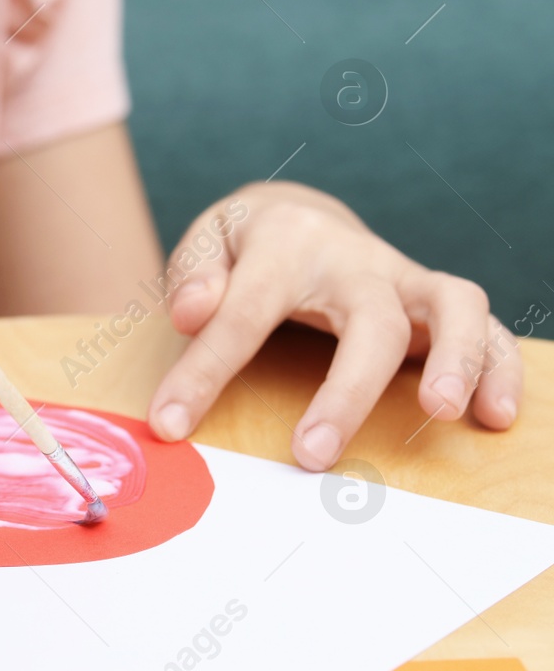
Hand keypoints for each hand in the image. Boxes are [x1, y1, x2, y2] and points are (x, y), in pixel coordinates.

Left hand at [146, 182, 519, 469]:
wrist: (298, 215)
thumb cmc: (244, 243)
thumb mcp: (205, 241)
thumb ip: (193, 275)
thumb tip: (193, 312)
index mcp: (285, 244)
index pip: (242, 314)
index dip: (204, 373)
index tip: (170, 424)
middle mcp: (355, 260)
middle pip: (367, 319)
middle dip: (345, 391)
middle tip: (311, 455)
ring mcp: (402, 280)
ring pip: (451, 306)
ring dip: (456, 360)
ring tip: (442, 414)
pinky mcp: (432, 304)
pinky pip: (486, 328)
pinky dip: (499, 368)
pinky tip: (494, 416)